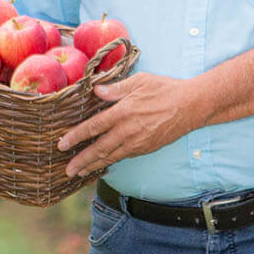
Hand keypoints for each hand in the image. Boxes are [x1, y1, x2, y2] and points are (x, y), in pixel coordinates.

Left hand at [58, 74, 194, 177]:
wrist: (192, 106)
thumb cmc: (166, 89)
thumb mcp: (140, 81)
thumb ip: (117, 88)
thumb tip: (96, 91)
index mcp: (123, 112)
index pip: (94, 127)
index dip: (76, 136)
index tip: (62, 144)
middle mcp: (128, 131)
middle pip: (99, 149)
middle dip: (81, 160)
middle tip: (67, 170)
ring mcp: (138, 142)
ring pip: (111, 156)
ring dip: (94, 165)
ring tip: (80, 172)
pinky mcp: (146, 148)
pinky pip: (124, 156)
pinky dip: (111, 161)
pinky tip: (103, 163)